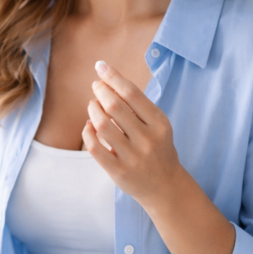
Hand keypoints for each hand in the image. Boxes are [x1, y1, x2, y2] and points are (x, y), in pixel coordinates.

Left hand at [82, 60, 184, 210]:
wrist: (165, 187)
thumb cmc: (158, 148)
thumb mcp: (157, 125)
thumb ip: (137, 105)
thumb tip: (107, 79)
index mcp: (159, 124)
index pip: (132, 93)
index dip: (113, 77)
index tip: (100, 66)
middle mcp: (147, 140)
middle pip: (115, 106)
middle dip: (100, 91)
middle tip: (96, 86)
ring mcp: (133, 157)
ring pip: (102, 125)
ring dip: (93, 110)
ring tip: (93, 105)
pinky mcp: (118, 171)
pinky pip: (95, 147)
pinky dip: (88, 132)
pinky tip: (90, 125)